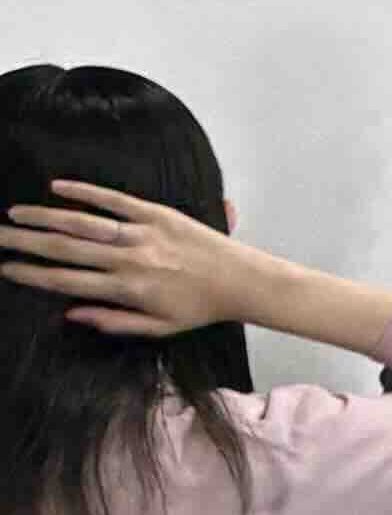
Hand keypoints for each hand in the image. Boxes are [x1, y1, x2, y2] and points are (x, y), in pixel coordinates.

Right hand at [0, 179, 289, 338]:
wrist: (245, 281)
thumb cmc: (200, 308)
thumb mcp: (157, 327)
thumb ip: (112, 321)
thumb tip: (69, 313)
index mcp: (127, 290)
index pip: (67, 281)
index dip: (31, 275)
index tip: (6, 268)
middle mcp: (130, 260)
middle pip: (65, 249)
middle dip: (24, 243)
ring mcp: (143, 234)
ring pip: (83, 223)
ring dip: (44, 217)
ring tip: (14, 214)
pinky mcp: (159, 214)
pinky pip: (116, 200)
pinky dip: (86, 192)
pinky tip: (57, 187)